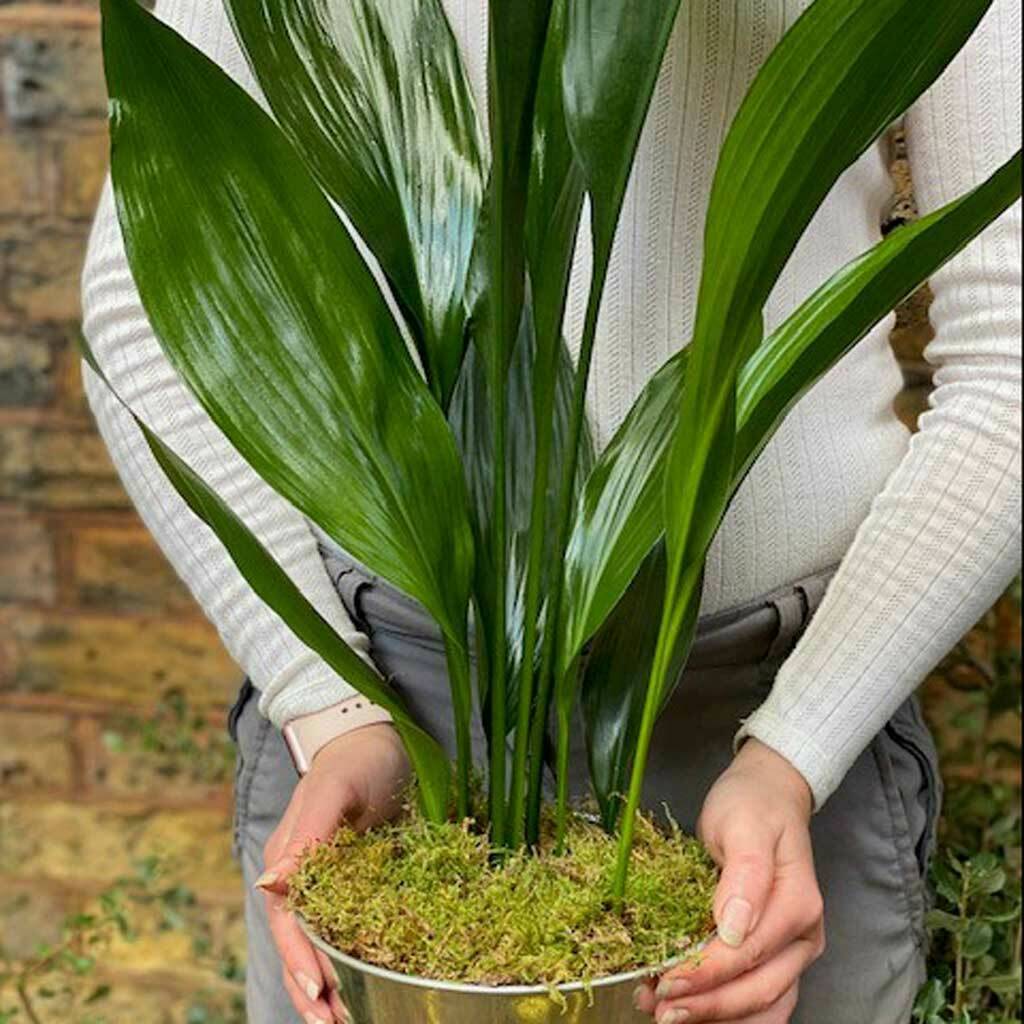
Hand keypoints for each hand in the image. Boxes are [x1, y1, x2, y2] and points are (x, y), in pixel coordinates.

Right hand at [256, 723, 410, 1023]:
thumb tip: (270, 885)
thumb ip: (306, 837)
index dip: (301, 960)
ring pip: (313, 945)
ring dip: (323, 985)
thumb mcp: (336, 791)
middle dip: (311, 989)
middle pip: (296, 944)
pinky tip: (355, 986)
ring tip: (340, 1021)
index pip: (289, 922)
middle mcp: (296, 875)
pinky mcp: (345, 881)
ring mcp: (320, 881)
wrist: (374, 738)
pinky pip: (336, 930)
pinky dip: (342, 962)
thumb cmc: (357, 759)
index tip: (320, 993)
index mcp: (287, 858)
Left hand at [635, 740, 823, 1023]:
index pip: (748, 954)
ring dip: (715, 1017)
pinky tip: (688, 1006)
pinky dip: (724, 1009)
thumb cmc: (753, 806)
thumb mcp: (743, 824)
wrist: (767, 795)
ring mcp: (791, 950)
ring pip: (761, 1004)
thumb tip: (734, 929)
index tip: (667, 981)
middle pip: (757, 990)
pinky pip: (756, 996)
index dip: (706, 974)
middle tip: (659, 1009)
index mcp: (797, 905)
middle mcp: (801, 937)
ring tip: (665, 1015)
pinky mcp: (774, 954)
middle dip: (707, 1006)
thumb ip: (745, 874)